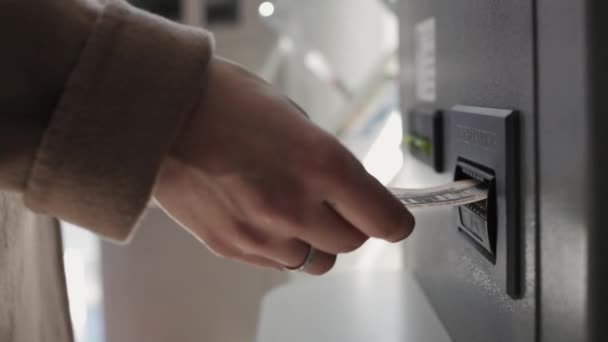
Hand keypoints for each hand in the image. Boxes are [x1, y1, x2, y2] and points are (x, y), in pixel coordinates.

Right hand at [154, 57, 414, 274]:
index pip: (384, 218)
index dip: (394, 218)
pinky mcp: (232, 248)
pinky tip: (261, 212)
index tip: (392, 216)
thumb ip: (325, 160)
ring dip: (314, 239)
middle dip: (350, 224)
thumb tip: (347, 188)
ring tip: (291, 208)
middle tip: (334, 202)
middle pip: (352, 244)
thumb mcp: (293, 118)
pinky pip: (277, 262)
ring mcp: (261, 233)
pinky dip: (281, 244)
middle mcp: (295, 206)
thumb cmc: (221, 103)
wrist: (157, 116)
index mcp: (320, 164)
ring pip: (315, 261)